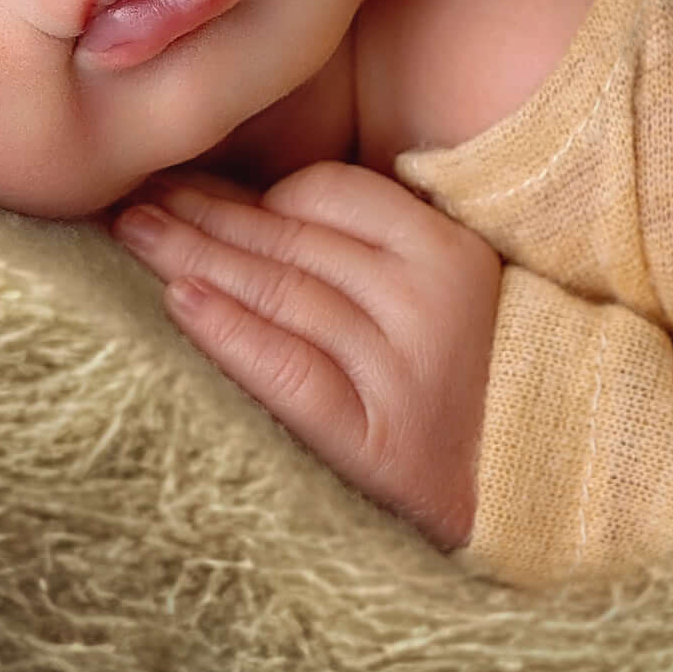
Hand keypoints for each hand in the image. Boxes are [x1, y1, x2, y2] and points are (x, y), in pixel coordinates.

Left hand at [115, 158, 502, 541]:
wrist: (542, 486)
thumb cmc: (479, 382)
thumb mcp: (449, 292)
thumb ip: (376, 250)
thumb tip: (251, 208)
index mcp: (446, 249)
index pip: (326, 195)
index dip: (246, 191)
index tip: (185, 185)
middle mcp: (425, 300)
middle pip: (287, 241)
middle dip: (198, 214)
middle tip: (130, 196)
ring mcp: (401, 370)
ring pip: (279, 294)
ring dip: (193, 257)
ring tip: (133, 235)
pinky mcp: (376, 440)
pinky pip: (289, 373)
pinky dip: (230, 334)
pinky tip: (179, 302)